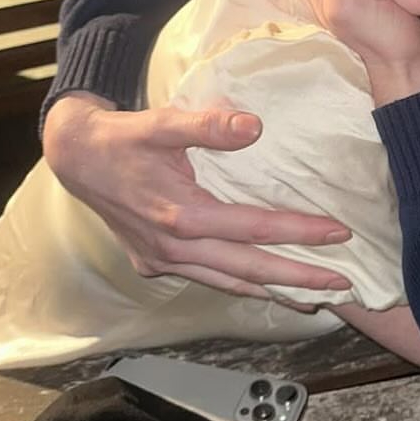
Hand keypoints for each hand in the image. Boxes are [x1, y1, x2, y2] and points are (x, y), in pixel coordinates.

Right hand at [41, 92, 353, 301]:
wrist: (76, 157)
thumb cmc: (125, 138)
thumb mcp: (161, 123)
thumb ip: (207, 126)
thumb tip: (255, 126)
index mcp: (180, 214)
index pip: (254, 228)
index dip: (298, 232)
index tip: (339, 233)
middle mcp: (173, 248)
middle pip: (248, 269)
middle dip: (298, 278)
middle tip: (343, 283)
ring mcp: (162, 262)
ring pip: (228, 283)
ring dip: (274, 292)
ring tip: (317, 297)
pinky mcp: (153, 265)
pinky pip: (208, 280)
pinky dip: (240, 286)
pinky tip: (266, 289)